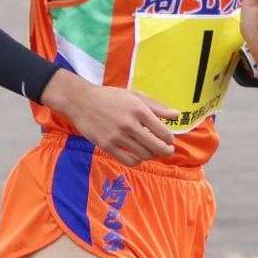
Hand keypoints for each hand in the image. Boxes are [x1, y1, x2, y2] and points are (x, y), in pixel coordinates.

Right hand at [45, 77, 177, 166]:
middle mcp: (129, 124)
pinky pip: (129, 161)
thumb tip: (176, 115)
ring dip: (151, 156)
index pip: (163, 132)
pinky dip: (137, 161)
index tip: (169, 140)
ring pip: (144, 155)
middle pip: (157, 147)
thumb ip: (157, 106)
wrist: (81, 101)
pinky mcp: (107, 146)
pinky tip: (137, 156)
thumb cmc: (110, 97)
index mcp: (139, 109)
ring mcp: (117, 136)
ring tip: (150, 151)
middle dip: (166, 152)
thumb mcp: (135, 96)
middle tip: (167, 151)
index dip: (170, 140)